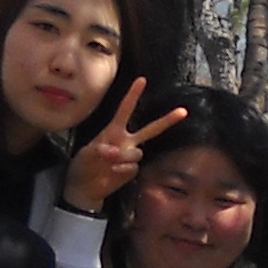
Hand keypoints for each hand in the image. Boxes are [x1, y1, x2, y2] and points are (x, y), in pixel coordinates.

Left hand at [66, 82, 190, 212]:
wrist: (84, 187)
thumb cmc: (83, 165)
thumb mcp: (86, 153)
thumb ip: (100, 149)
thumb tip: (114, 150)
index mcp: (114, 130)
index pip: (125, 110)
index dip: (133, 95)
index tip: (142, 80)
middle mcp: (126, 141)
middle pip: (151, 129)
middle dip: (167, 120)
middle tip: (184, 111)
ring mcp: (130, 156)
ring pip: (137, 152)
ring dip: (123, 155)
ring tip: (108, 160)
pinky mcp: (131, 171)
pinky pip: (132, 167)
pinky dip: (121, 169)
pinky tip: (112, 171)